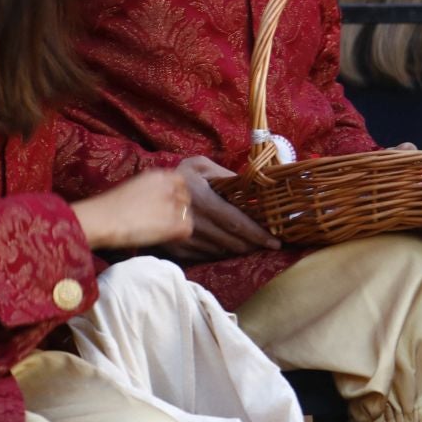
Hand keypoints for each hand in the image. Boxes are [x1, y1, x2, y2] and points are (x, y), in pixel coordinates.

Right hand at [71, 169, 192, 249]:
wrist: (101, 219)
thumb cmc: (109, 207)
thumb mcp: (134, 187)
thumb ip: (152, 190)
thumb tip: (159, 202)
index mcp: (160, 175)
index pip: (181, 183)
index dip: (175, 196)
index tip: (166, 206)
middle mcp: (170, 187)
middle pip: (185, 199)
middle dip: (177, 210)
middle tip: (161, 221)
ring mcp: (174, 205)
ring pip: (186, 215)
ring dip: (176, 223)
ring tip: (158, 230)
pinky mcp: (174, 223)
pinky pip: (187, 230)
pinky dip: (178, 236)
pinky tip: (164, 239)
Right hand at [161, 156, 280, 260]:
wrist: (145, 194)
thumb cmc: (180, 176)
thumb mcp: (201, 166)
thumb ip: (226, 176)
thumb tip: (251, 190)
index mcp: (201, 198)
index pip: (236, 222)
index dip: (257, 234)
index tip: (276, 241)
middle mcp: (192, 221)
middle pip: (231, 241)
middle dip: (253, 244)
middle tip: (270, 244)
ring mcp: (183, 239)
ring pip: (221, 251)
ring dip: (239, 249)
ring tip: (253, 244)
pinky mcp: (178, 250)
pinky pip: (207, 255)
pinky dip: (222, 251)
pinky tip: (229, 244)